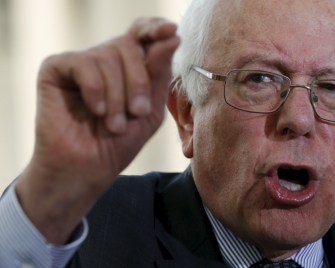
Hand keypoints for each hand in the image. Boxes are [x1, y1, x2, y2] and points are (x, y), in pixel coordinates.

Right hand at [15, 17, 179, 243]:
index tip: (171, 31)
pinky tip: (94, 111)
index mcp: (128, 66)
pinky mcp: (55, 69)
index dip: (155, 27)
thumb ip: (160, 73)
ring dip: (118, 96)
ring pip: (108, 55)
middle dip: (138, 81)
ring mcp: (79, 62)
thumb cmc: (119, 143)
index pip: (142, 33)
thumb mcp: (151, 109)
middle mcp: (104, 59)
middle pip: (129, 44)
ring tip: (114, 124)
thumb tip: (171, 35)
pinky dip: (95, 90)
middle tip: (137, 112)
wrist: (87, 170)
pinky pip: (82, 62)